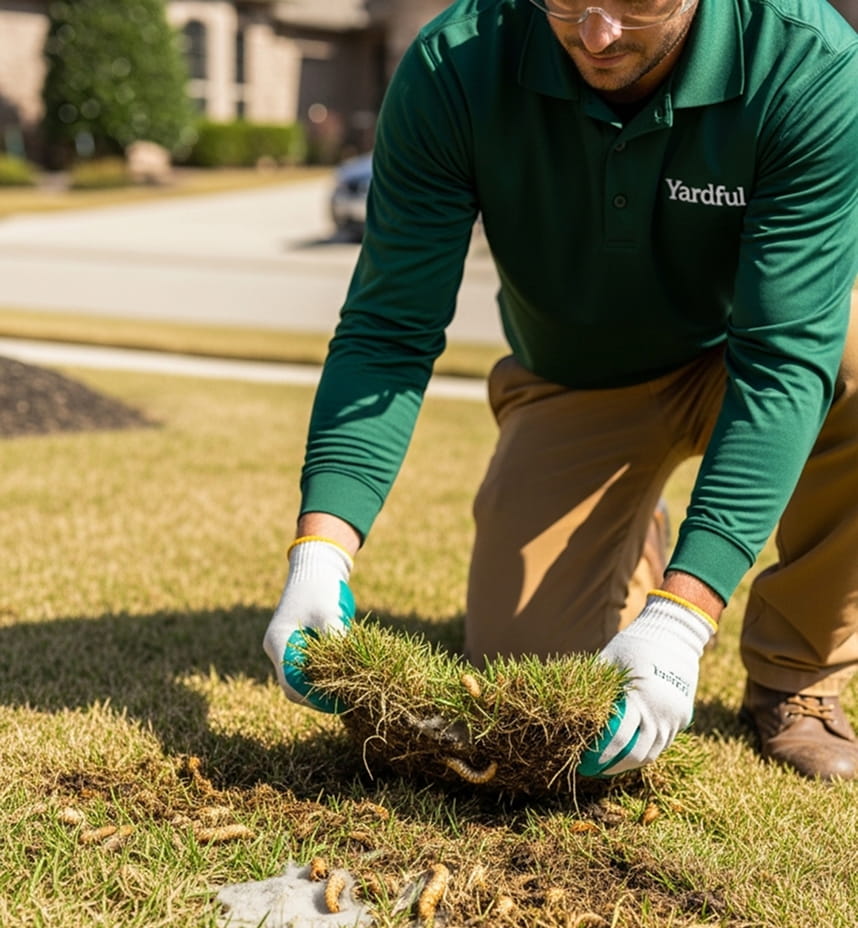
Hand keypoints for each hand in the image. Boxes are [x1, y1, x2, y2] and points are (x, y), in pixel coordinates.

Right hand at [263, 536, 354, 711]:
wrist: (317, 565)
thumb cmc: (321, 587)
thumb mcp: (329, 614)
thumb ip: (335, 642)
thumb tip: (349, 672)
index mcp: (279, 641)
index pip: (292, 685)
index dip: (315, 699)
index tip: (340, 703)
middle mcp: (279, 647)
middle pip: (296, 686)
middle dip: (320, 697)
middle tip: (348, 702)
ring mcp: (287, 645)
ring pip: (303, 679)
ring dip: (324, 687)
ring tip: (349, 693)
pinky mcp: (299, 643)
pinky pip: (310, 667)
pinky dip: (326, 675)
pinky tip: (347, 678)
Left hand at [577, 591, 715, 775]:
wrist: (675, 634)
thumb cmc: (635, 644)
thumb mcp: (610, 659)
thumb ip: (594, 684)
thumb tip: (566, 703)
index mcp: (639, 698)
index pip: (617, 739)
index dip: (598, 754)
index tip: (582, 761)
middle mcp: (660, 713)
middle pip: (635, 754)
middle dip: (612, 766)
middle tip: (592, 770)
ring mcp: (674, 718)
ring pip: (652, 753)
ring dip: (629, 763)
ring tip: (608, 766)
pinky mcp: (682, 718)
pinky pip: (663, 743)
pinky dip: (645, 751)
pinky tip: (628, 752)